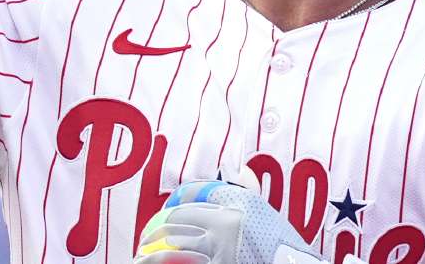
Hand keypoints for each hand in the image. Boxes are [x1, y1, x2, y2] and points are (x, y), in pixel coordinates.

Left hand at [134, 180, 325, 263]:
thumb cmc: (282, 249)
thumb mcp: (269, 217)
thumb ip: (251, 193)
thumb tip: (240, 169)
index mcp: (241, 204)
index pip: (198, 192)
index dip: (178, 199)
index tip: (166, 208)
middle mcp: (227, 223)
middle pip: (179, 218)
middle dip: (157, 229)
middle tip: (146, 238)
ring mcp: (219, 249)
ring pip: (173, 245)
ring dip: (152, 252)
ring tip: (142, 257)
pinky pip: (180, 263)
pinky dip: (161, 263)